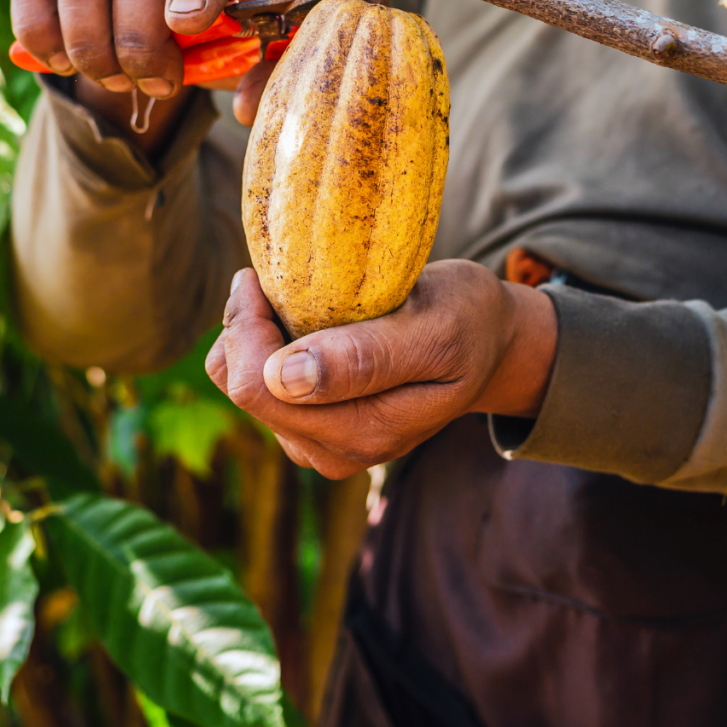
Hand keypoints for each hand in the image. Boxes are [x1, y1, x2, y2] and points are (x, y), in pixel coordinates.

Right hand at [9, 0, 291, 149]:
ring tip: (121, 80)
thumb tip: (244, 108)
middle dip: (141, 42)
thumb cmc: (244, 16)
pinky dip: (38, 30)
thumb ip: (270, 72)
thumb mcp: (270, 41)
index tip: (186, 25)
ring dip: (91, 44)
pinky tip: (66, 64)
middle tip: (159, 85)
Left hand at [206, 260, 557, 478]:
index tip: (264, 275)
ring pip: (239, 385)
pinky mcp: (308, 429)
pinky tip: (289, 319)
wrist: (486, 343)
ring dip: (249, 335)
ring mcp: (317, 444)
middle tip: (270, 276)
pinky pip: (254, 385)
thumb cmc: (466, 322)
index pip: (260, 386)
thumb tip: (284, 379)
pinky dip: (259, 345)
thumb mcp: (432, 329)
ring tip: (284, 296)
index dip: (247, 325)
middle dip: (244, 326)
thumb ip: (366, 358)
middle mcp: (333, 451)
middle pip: (241, 387)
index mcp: (363, 432)